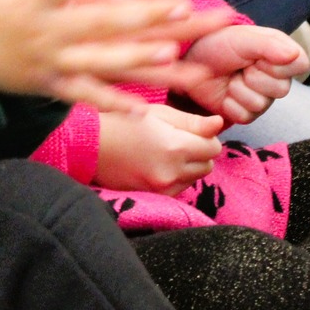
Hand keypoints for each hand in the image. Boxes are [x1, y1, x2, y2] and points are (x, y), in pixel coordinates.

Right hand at [0, 0, 232, 111]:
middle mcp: (45, 30)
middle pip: (102, 21)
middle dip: (145, 14)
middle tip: (184, 4)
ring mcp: (49, 62)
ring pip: (101, 62)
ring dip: (138, 58)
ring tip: (173, 52)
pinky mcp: (48, 86)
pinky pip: (84, 96)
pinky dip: (113, 103)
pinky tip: (143, 107)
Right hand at [95, 103, 223, 194]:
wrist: (90, 146)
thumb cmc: (122, 121)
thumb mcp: (158, 113)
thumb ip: (192, 121)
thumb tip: (220, 124)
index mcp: (175, 146)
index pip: (213, 147)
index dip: (205, 137)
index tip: (190, 131)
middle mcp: (172, 171)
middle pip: (208, 164)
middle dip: (199, 152)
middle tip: (178, 140)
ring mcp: (163, 187)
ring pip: (196, 177)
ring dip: (190, 165)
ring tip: (166, 152)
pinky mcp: (155, 196)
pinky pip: (181, 188)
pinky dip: (177, 177)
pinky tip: (160, 165)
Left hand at [180, 24, 309, 123]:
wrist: (191, 60)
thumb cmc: (219, 43)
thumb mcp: (243, 38)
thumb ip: (269, 46)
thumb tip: (294, 55)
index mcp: (283, 54)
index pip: (300, 64)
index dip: (277, 62)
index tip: (258, 55)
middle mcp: (278, 78)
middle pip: (281, 89)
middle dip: (254, 76)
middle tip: (240, 66)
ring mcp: (264, 98)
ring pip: (260, 103)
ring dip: (239, 89)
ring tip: (230, 77)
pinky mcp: (247, 114)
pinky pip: (245, 115)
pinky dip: (229, 103)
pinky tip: (224, 92)